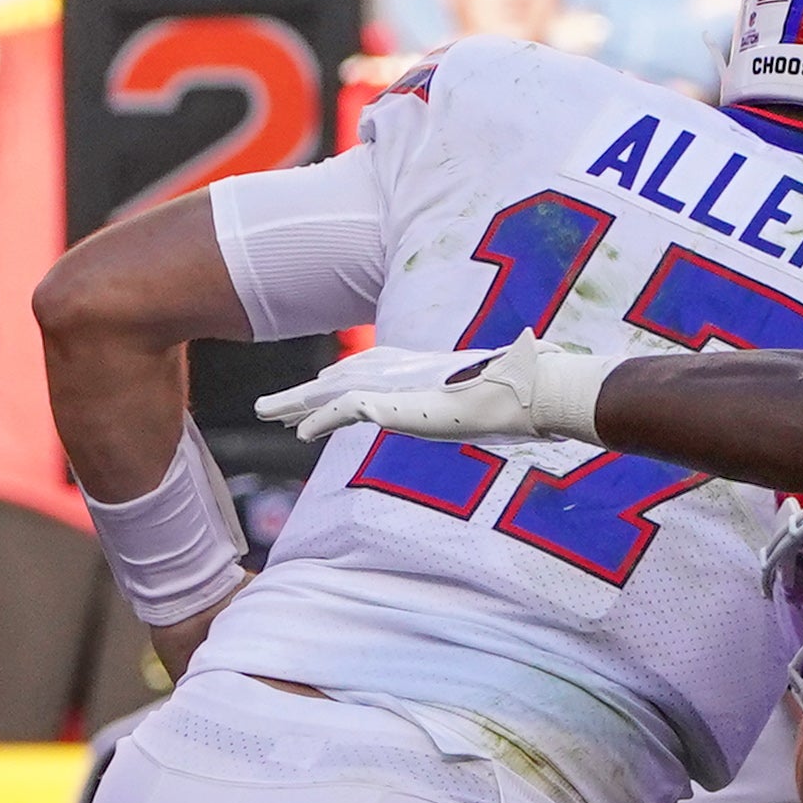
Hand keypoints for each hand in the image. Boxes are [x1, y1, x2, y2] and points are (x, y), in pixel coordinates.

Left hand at [257, 331, 610, 443]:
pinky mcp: (399, 403)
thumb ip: (496, 403)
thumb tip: (524, 409)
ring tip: (266, 413)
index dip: (340, 380)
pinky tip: (300, 432)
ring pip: (334, 392)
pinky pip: (347, 412)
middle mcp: (407, 372)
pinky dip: (322, 419)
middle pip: (343, 377)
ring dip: (298, 404)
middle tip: (270, 403)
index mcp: (426, 370)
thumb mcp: (503, 399)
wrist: (536, 391)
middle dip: (306, 390)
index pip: (372, 370)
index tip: (317, 391)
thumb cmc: (531, 393)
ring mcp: (402, 386)